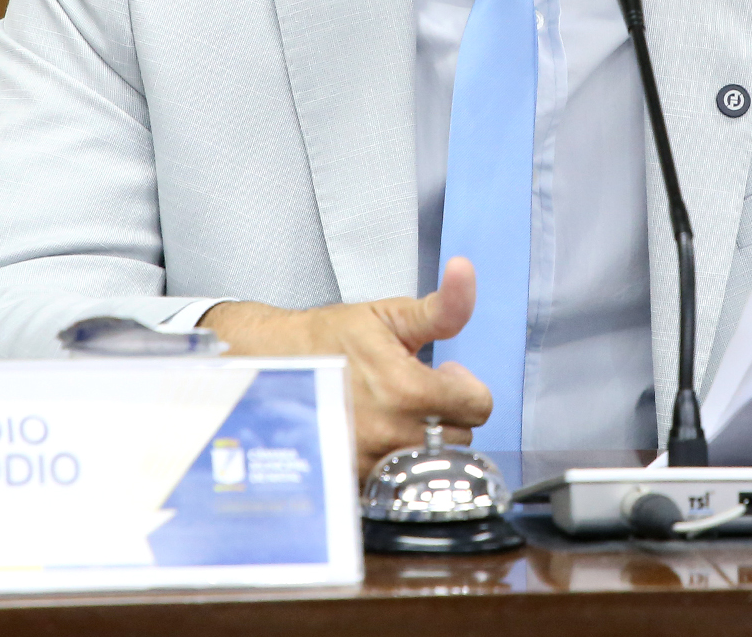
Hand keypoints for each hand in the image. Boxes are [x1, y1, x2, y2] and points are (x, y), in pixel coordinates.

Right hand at [200, 257, 493, 476]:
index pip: (479, 407)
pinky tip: (377, 433)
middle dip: (445, 411)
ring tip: (394, 410)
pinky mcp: (354, 480)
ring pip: (430, 460)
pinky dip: (395, 460)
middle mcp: (390, 434)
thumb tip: (466, 271)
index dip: (464, 384)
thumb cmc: (330, 337)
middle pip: (459, 436)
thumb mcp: (391, 314)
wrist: (272, 364)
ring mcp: (370, 463)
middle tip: (414, 389)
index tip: (442, 373)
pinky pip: (398, 478)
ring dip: (422, 437)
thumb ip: (442, 305)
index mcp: (407, 390)